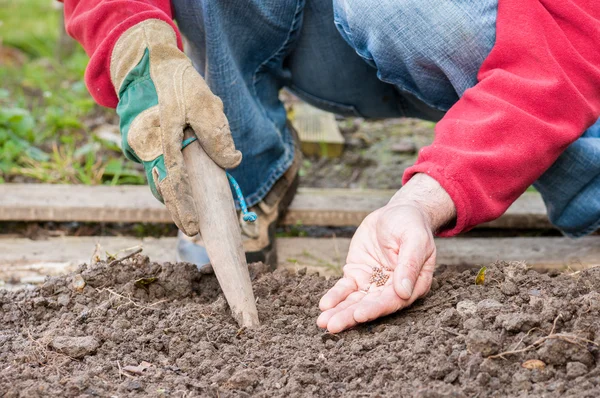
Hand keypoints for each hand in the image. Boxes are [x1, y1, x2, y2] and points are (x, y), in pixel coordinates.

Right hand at [110, 20, 240, 235]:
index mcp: (161, 138)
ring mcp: (141, 145)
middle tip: (194, 231)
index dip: (183, 208)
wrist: (147, 61)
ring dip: (175, 196)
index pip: (173, 182)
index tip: (194, 228)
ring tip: (191, 214)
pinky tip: (183, 187)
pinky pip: (157, 167)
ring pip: (159, 179)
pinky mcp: (142, 142)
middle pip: (163, 188)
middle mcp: (146, 146)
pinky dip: (170, 180)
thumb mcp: (205, 103)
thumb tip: (233, 163)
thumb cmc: (179, 82)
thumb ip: (218, 135)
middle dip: (178, 211)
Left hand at [317, 174, 455, 332]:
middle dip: (350, 316)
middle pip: (370, 305)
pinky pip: (345, 288)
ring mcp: (373, 283)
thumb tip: (403, 292)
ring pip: (355, 300)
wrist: (398, 212)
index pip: (392, 301)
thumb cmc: (412, 225)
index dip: (375, 309)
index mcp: (412, 285)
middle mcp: (391, 289)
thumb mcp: (415, 239)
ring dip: (339, 311)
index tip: (359, 316)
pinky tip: (324, 305)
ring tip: (323, 322)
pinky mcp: (358, 274)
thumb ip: (409, 264)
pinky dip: (335, 296)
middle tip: (333, 326)